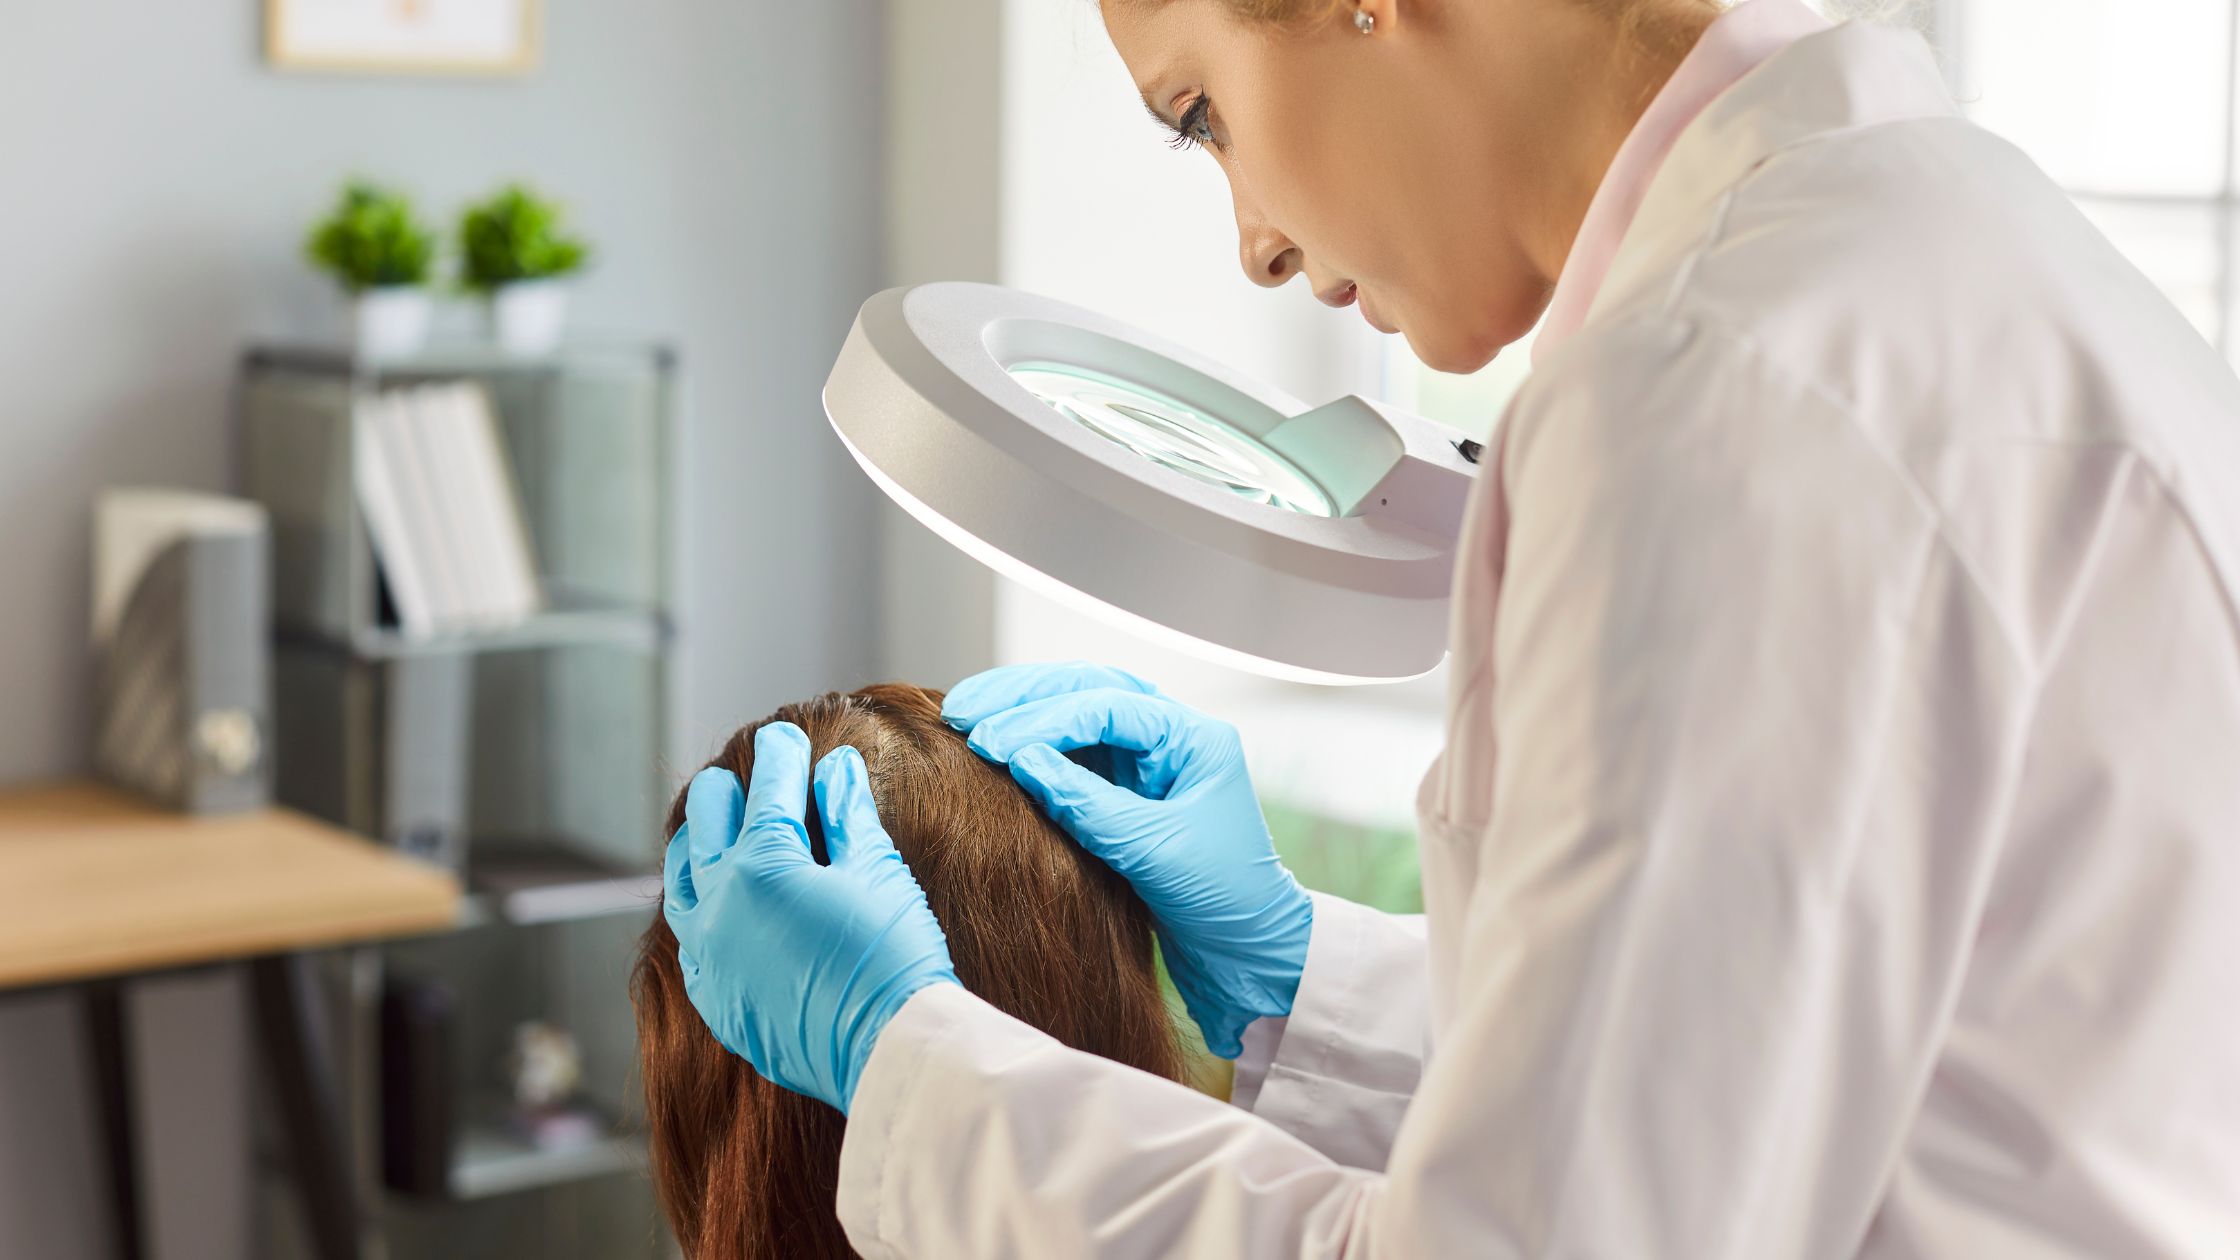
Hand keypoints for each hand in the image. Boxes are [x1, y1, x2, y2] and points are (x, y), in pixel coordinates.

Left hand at [662, 723, 957, 1111]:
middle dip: (728, 792)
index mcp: (760, 866)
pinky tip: (717, 903)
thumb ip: (846, 816)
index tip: (787, 738)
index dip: (781, 757)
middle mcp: (718, 907)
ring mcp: (709, 956)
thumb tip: (834, 769)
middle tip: (747, 778)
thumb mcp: (878, 873)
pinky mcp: (716, 997)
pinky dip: (699, 905)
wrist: (887, 1053)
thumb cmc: (892, 958)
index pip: (767, 791)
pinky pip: (689, 937)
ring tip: (715, 830)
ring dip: (697, 845)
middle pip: (705, 823)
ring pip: (680, 880)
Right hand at [944, 662, 1311, 1057]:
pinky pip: (1070, 751)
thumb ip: (1086, 803)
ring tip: (964, 718)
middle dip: (1021, 696)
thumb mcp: (1153, 851)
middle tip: (961, 711)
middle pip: (1086, 688)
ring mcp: (1145, 760)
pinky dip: (1029, 745)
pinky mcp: (1124, 789)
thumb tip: (1021, 759)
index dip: (1042, 719)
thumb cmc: (1223, 900)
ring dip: (1019, 711)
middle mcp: (1169, 736)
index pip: (1106, 705)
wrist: (1249, 952)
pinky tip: (991, 749)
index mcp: (1192, 738)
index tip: (990, 743)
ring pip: (1074, 710)